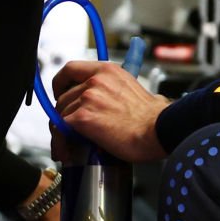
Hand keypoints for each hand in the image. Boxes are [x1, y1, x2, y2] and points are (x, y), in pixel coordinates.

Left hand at [53, 60, 168, 161]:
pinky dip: (61, 142)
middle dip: (64, 114)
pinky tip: (66, 152)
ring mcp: (88, 98)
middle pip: (64, 96)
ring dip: (63, 130)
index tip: (61, 92)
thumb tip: (125, 98)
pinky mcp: (83, 118)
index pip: (71, 69)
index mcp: (108, 71)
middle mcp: (95, 81)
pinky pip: (61, 129)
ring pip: (61, 113)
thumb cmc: (155, 118)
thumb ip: (122, 90)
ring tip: (69, 144)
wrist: (158, 130)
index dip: (61, 82)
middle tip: (68, 128)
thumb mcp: (137, 90)